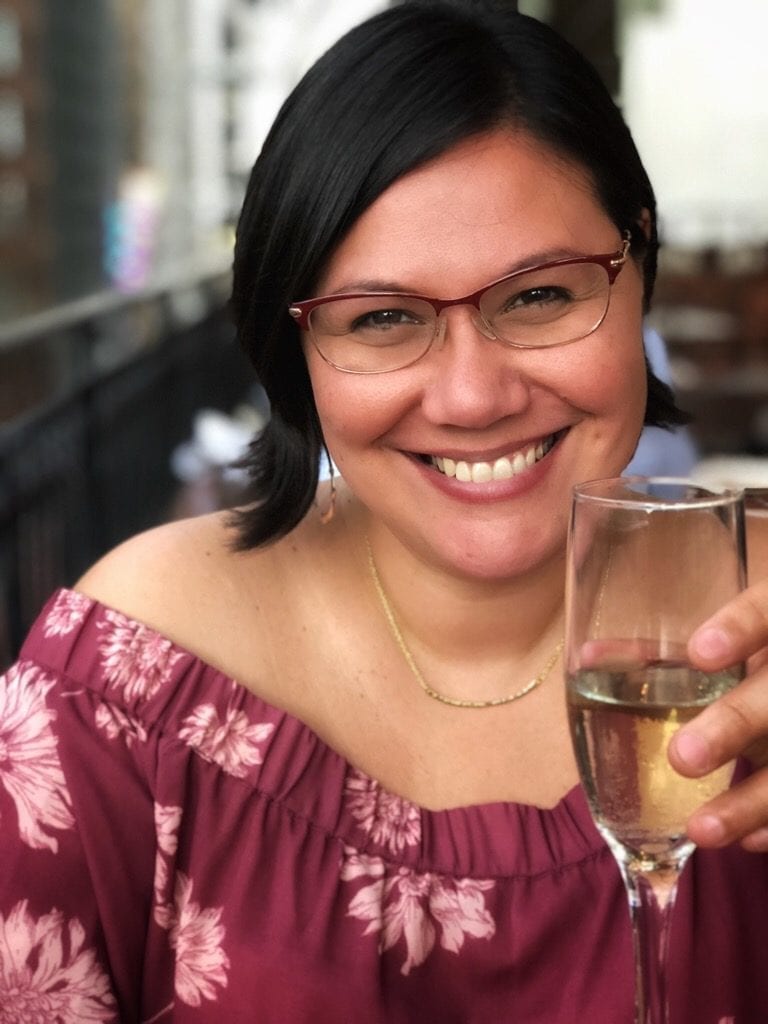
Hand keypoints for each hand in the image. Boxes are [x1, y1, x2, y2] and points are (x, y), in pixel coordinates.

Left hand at [668, 582, 767, 850]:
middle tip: (682, 758)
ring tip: (700, 830)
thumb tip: (588, 657)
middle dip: (735, 725)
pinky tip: (745, 842)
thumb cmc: (747, 659)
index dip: (741, 628)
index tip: (699, 652)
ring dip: (750, 801)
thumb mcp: (722, 642)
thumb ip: (665, 652)